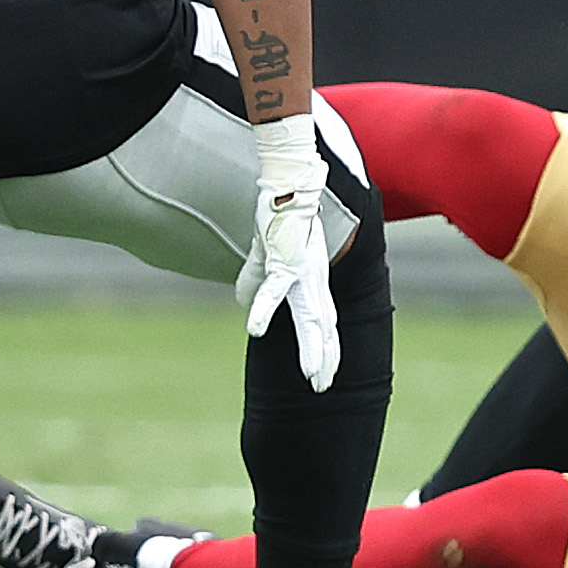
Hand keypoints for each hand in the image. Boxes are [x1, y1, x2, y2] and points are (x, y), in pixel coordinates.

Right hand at [235, 118, 339, 389]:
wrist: (288, 181)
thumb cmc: (280, 215)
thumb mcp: (267, 255)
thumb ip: (255, 279)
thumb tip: (241, 302)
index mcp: (313, 280)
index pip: (324, 321)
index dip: (326, 346)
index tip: (326, 373)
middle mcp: (314, 279)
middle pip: (323, 326)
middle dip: (325, 357)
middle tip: (322, 387)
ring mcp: (302, 272)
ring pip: (310, 317)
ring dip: (311, 347)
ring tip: (312, 375)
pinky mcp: (286, 260)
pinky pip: (274, 290)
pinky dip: (263, 309)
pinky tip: (253, 331)